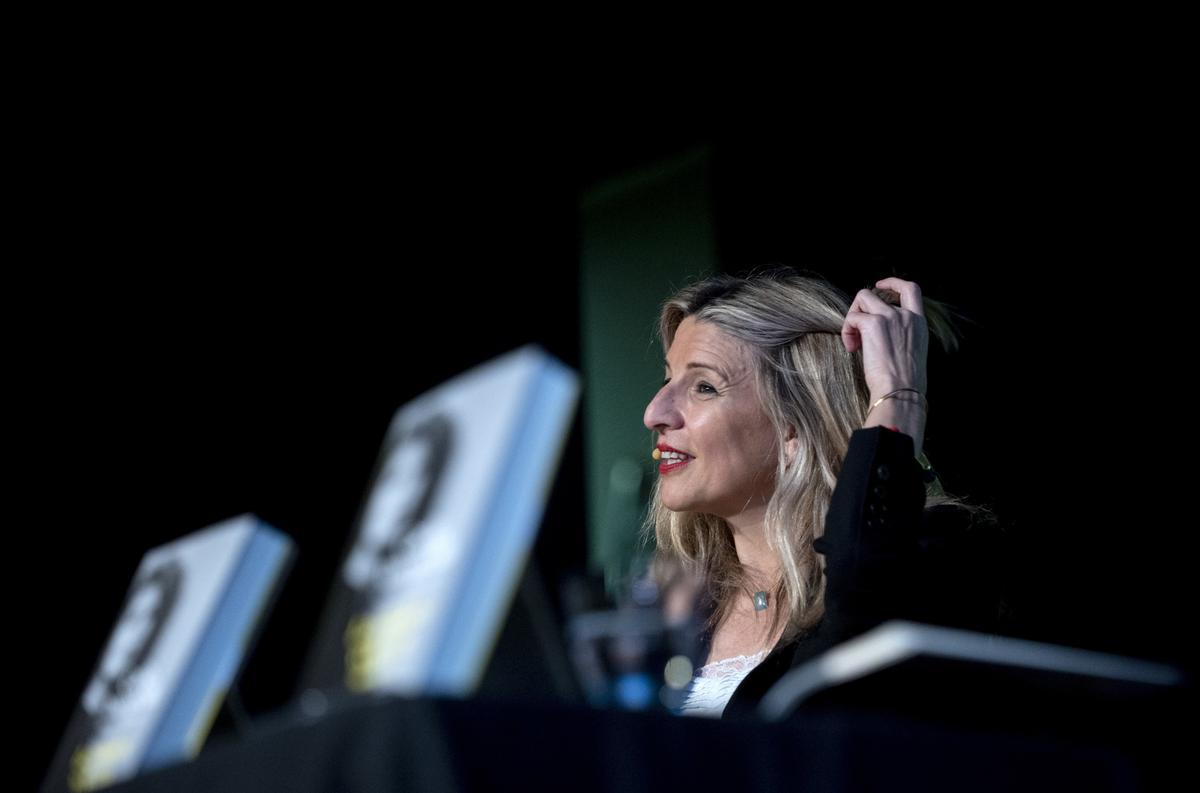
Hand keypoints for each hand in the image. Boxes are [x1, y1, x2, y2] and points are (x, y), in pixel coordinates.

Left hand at [842, 277, 928, 402]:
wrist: (900, 392)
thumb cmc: (903, 382)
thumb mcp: (910, 351)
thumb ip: (900, 334)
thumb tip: (877, 330)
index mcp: (919, 322)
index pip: (911, 289)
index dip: (893, 282)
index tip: (879, 285)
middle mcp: (906, 315)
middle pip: (876, 293)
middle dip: (861, 308)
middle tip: (857, 331)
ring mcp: (890, 317)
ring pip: (862, 298)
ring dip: (852, 317)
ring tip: (854, 341)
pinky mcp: (873, 323)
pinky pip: (852, 317)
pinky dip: (847, 331)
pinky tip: (851, 348)